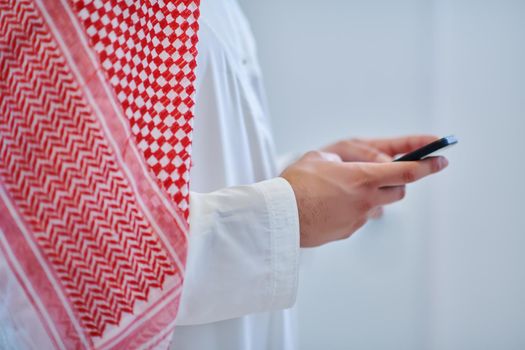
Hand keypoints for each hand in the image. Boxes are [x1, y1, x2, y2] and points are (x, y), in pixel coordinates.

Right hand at [280, 139, 447, 246]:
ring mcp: (358, 218)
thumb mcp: (320, 157)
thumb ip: (342, 159)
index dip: (429, 165)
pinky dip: (356, 210)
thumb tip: (350, 166)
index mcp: (363, 177)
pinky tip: (334, 205)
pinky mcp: (348, 231)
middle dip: (397, 181)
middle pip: (398, 191)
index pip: (407, 171)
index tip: (442, 159)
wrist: (280, 217)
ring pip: (380, 206)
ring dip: (374, 197)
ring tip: (348, 190)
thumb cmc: (296, 184)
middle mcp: (366, 200)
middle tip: (384, 174)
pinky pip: (361, 218)